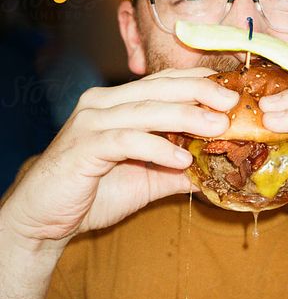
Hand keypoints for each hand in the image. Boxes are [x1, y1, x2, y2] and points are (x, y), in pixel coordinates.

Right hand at [1, 68, 237, 247]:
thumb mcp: (145, 180)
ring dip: (186, 116)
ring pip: (145, 111)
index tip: (231, 88)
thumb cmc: (93, 192)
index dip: (197, 82)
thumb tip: (214, 171)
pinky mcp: (84, 146)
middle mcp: (102, 104)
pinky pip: (126, 141)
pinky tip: (182, 158)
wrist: (44, 216)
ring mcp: (91, 122)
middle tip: (232, 101)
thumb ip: (176, 171)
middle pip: (158, 89)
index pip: (162, 83)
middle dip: (199, 92)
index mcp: (116, 104)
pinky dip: (156, 148)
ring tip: (218, 127)